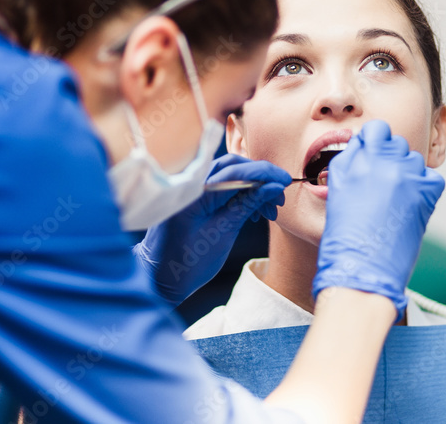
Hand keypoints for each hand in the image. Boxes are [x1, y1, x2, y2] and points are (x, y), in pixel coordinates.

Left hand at [133, 154, 290, 305]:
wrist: (160, 278)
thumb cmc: (186, 263)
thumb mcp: (223, 234)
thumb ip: (247, 205)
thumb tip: (273, 187)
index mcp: (194, 193)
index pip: (235, 171)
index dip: (264, 173)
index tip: (286, 180)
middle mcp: (191, 184)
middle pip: (233, 167)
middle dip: (261, 179)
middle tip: (279, 199)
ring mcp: (192, 189)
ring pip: (230, 176)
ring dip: (253, 188)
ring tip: (269, 211)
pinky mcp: (195, 197)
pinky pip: (223, 186)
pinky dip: (242, 195)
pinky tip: (254, 211)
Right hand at [312, 120, 444, 319]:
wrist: (362, 267)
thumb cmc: (345, 234)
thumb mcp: (337, 187)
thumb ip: (350, 159)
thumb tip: (363, 143)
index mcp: (360, 159)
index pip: (376, 130)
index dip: (375, 141)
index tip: (374, 153)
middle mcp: (385, 162)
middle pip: (397, 143)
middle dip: (391, 158)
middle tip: (383, 183)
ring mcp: (408, 176)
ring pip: (415, 160)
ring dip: (407, 173)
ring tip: (394, 199)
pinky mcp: (426, 193)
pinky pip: (432, 177)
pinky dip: (424, 187)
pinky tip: (410, 203)